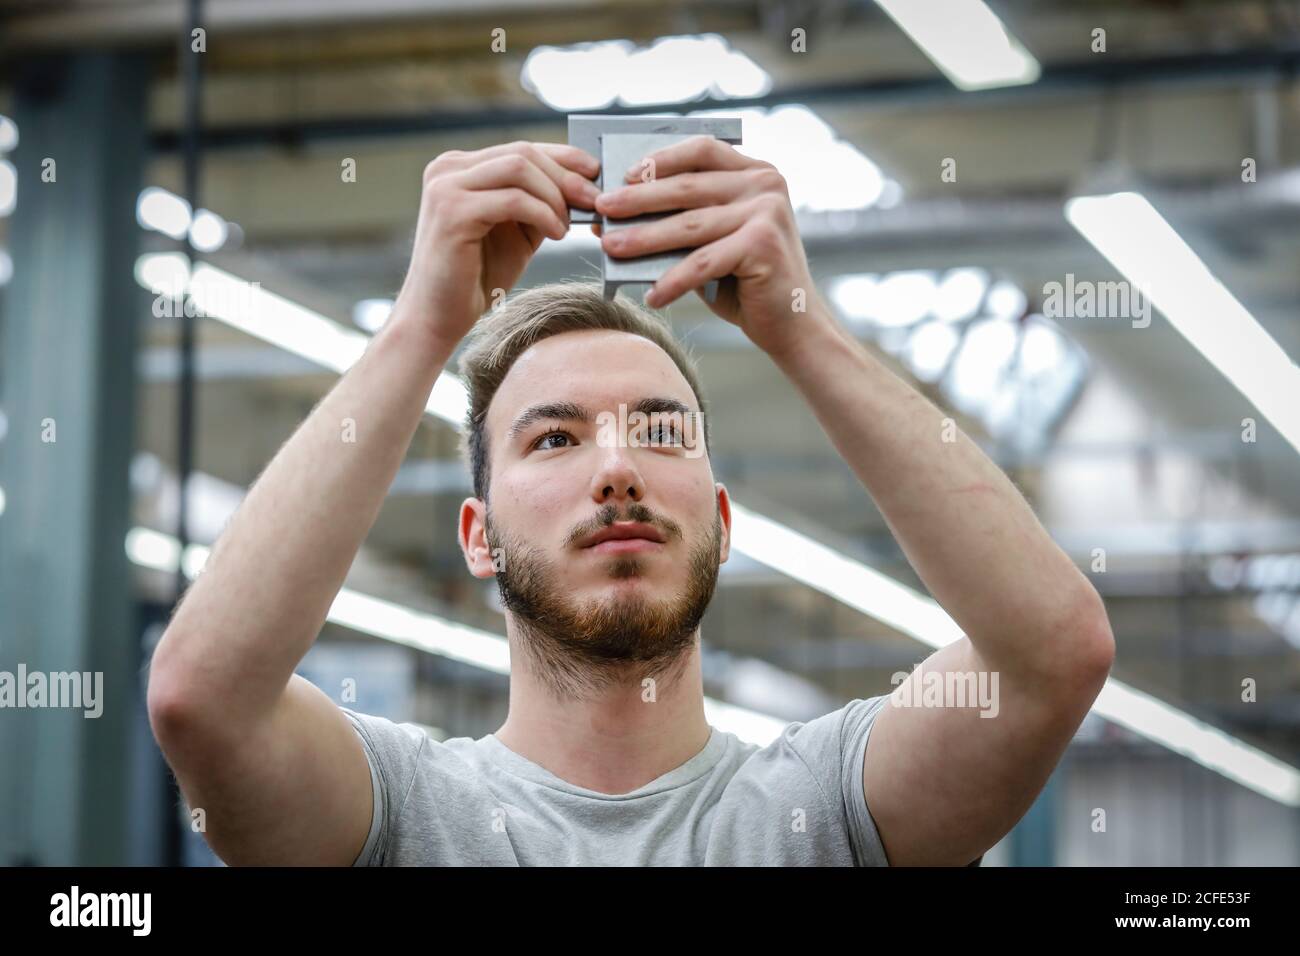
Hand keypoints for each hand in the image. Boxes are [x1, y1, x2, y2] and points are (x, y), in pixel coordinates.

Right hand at [396, 141, 599, 350]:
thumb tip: (583, 187)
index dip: (563, 156)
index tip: (595, 172)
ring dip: (554, 196)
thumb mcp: (516, 232)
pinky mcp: (452, 212)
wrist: (439, 316)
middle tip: (593, 200)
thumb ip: (539, 204)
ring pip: (519, 168)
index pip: (521, 149)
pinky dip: (543, 214)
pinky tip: (557, 234)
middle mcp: (447, 169)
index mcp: (460, 168)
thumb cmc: (477, 278)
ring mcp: (446, 187)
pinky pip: (513, 200)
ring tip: (567, 226)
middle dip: (566, 176)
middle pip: (523, 153)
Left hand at [593, 136, 821, 355]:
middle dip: (639, 199)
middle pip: (688, 187)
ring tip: (611, 248)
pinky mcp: (762, 245)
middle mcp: (765, 185)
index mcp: (756, 173)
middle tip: (602, 208)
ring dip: (645, 238)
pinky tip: (652, 296)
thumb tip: (612, 219)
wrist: (794, 325)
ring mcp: (766, 213)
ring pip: (689, 225)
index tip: (625, 174)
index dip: (661, 159)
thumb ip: (676, 225)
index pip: (702, 150)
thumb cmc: (747, 284)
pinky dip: (673, 282)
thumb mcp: (711, 244)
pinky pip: (702, 263)